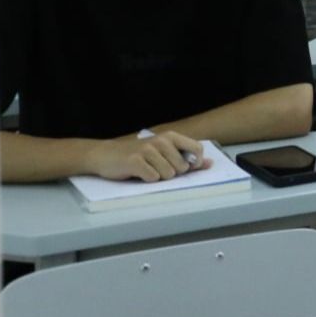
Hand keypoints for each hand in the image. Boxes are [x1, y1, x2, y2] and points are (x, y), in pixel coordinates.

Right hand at [84, 131, 206, 181]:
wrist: (105, 154)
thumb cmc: (138, 155)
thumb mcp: (164, 152)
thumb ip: (187, 157)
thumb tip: (210, 164)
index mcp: (171, 136)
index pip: (197, 148)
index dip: (196, 162)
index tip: (186, 168)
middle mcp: (161, 140)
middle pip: (182, 167)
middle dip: (172, 172)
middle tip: (157, 167)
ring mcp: (148, 150)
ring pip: (168, 174)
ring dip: (158, 177)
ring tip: (147, 169)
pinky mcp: (135, 161)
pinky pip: (153, 178)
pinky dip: (147, 180)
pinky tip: (138, 173)